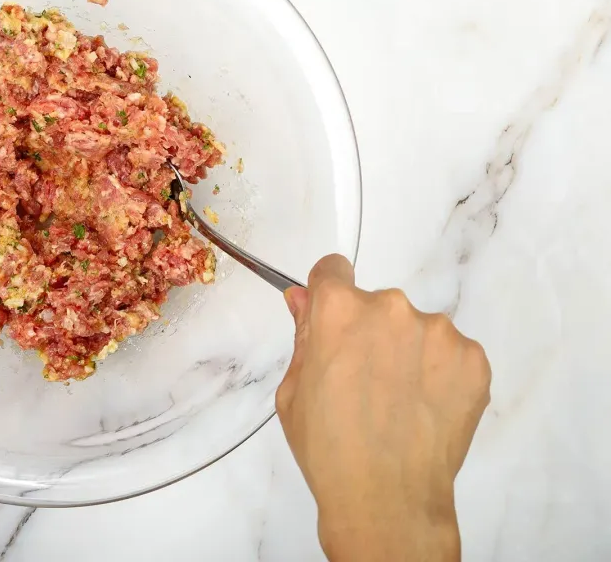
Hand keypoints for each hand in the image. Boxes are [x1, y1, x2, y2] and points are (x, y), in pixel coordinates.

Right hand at [276, 255, 490, 561]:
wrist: (388, 499)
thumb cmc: (328, 448)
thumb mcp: (294, 390)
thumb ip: (303, 335)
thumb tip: (303, 299)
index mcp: (340, 310)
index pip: (332, 270)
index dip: (327, 294)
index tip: (331, 321)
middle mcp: (392, 308)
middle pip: (376, 304)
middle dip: (369, 332)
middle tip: (364, 382)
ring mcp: (439, 333)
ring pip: (416, 329)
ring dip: (408, 352)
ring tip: (400, 403)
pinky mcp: (474, 359)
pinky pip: (451, 353)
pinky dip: (439, 374)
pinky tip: (426, 409)